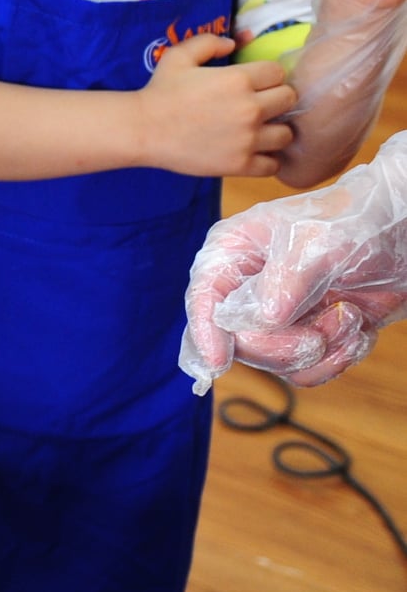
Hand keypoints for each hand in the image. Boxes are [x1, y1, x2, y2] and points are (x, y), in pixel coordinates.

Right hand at [137, 33, 296, 177]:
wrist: (144, 129)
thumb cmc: (162, 90)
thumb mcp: (180, 56)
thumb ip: (210, 42)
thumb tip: (237, 43)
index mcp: (239, 79)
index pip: (279, 72)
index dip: (268, 74)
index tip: (257, 81)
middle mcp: (250, 108)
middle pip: (289, 99)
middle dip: (277, 98)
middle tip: (260, 103)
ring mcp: (248, 140)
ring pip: (287, 134)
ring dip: (276, 129)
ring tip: (260, 129)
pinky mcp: (241, 164)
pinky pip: (273, 164)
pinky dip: (267, 159)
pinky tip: (254, 151)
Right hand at [179, 131, 406, 392]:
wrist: (399, 234)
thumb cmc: (352, 220)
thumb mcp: (315, 243)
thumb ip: (285, 281)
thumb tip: (263, 320)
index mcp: (233, 252)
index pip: (204, 297)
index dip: (205, 330)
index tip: (219, 359)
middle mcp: (247, 286)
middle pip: (240, 341)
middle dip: (285, 344)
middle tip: (319, 332)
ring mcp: (278, 315)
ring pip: (275, 363)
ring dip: (321, 349)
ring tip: (347, 316)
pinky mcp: (307, 336)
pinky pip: (307, 371)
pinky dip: (338, 357)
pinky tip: (357, 328)